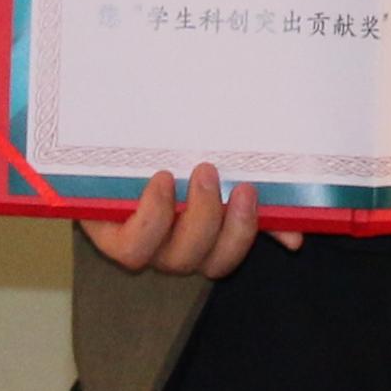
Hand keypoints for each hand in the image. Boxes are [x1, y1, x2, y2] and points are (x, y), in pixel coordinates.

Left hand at [77, 165, 299, 274]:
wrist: (95, 128)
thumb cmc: (156, 150)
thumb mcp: (204, 165)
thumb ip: (247, 197)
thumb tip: (296, 234)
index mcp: (195, 234)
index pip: (227, 255)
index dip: (249, 237)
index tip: (265, 202)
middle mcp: (168, 248)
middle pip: (207, 262)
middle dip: (230, 227)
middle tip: (239, 184)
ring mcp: (138, 243)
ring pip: (177, 258)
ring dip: (199, 218)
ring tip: (203, 171)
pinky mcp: (104, 234)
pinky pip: (133, 248)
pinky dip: (154, 217)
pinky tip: (162, 181)